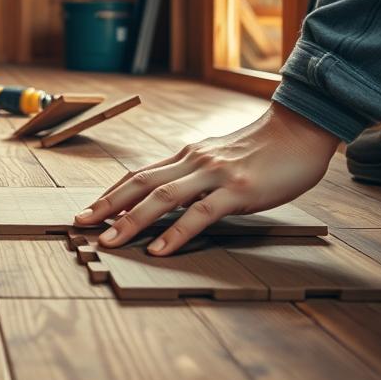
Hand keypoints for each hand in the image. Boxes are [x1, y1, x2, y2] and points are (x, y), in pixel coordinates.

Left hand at [74, 102, 340, 255]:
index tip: (89, 209)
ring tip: (109, 241)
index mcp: (187, 156)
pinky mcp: (238, 190)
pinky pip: (200, 214)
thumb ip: (196, 173)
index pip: (139, 174)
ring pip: (162, 197)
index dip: (111, 193)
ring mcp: (214, 174)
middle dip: (106, 205)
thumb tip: (172, 194)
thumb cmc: (264, 149)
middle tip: (80, 223)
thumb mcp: (221, 158)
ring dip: (130, 221)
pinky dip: (175, 233)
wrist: (300, 130)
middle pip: (140, 183)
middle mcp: (193, 161)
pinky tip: (158, 249)